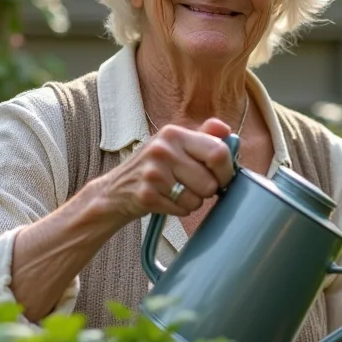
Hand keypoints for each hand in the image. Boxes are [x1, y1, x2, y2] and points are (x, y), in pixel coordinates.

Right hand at [91, 118, 234, 225]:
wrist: (115, 190)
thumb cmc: (154, 167)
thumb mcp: (175, 144)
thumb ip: (204, 136)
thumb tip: (226, 130)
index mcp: (174, 133)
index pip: (218, 152)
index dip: (226, 170)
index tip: (222, 177)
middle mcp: (163, 149)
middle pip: (210, 183)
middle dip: (208, 190)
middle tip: (194, 185)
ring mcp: (153, 173)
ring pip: (197, 199)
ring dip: (192, 201)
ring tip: (175, 192)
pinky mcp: (147, 196)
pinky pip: (182, 210)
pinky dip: (178, 210)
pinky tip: (165, 200)